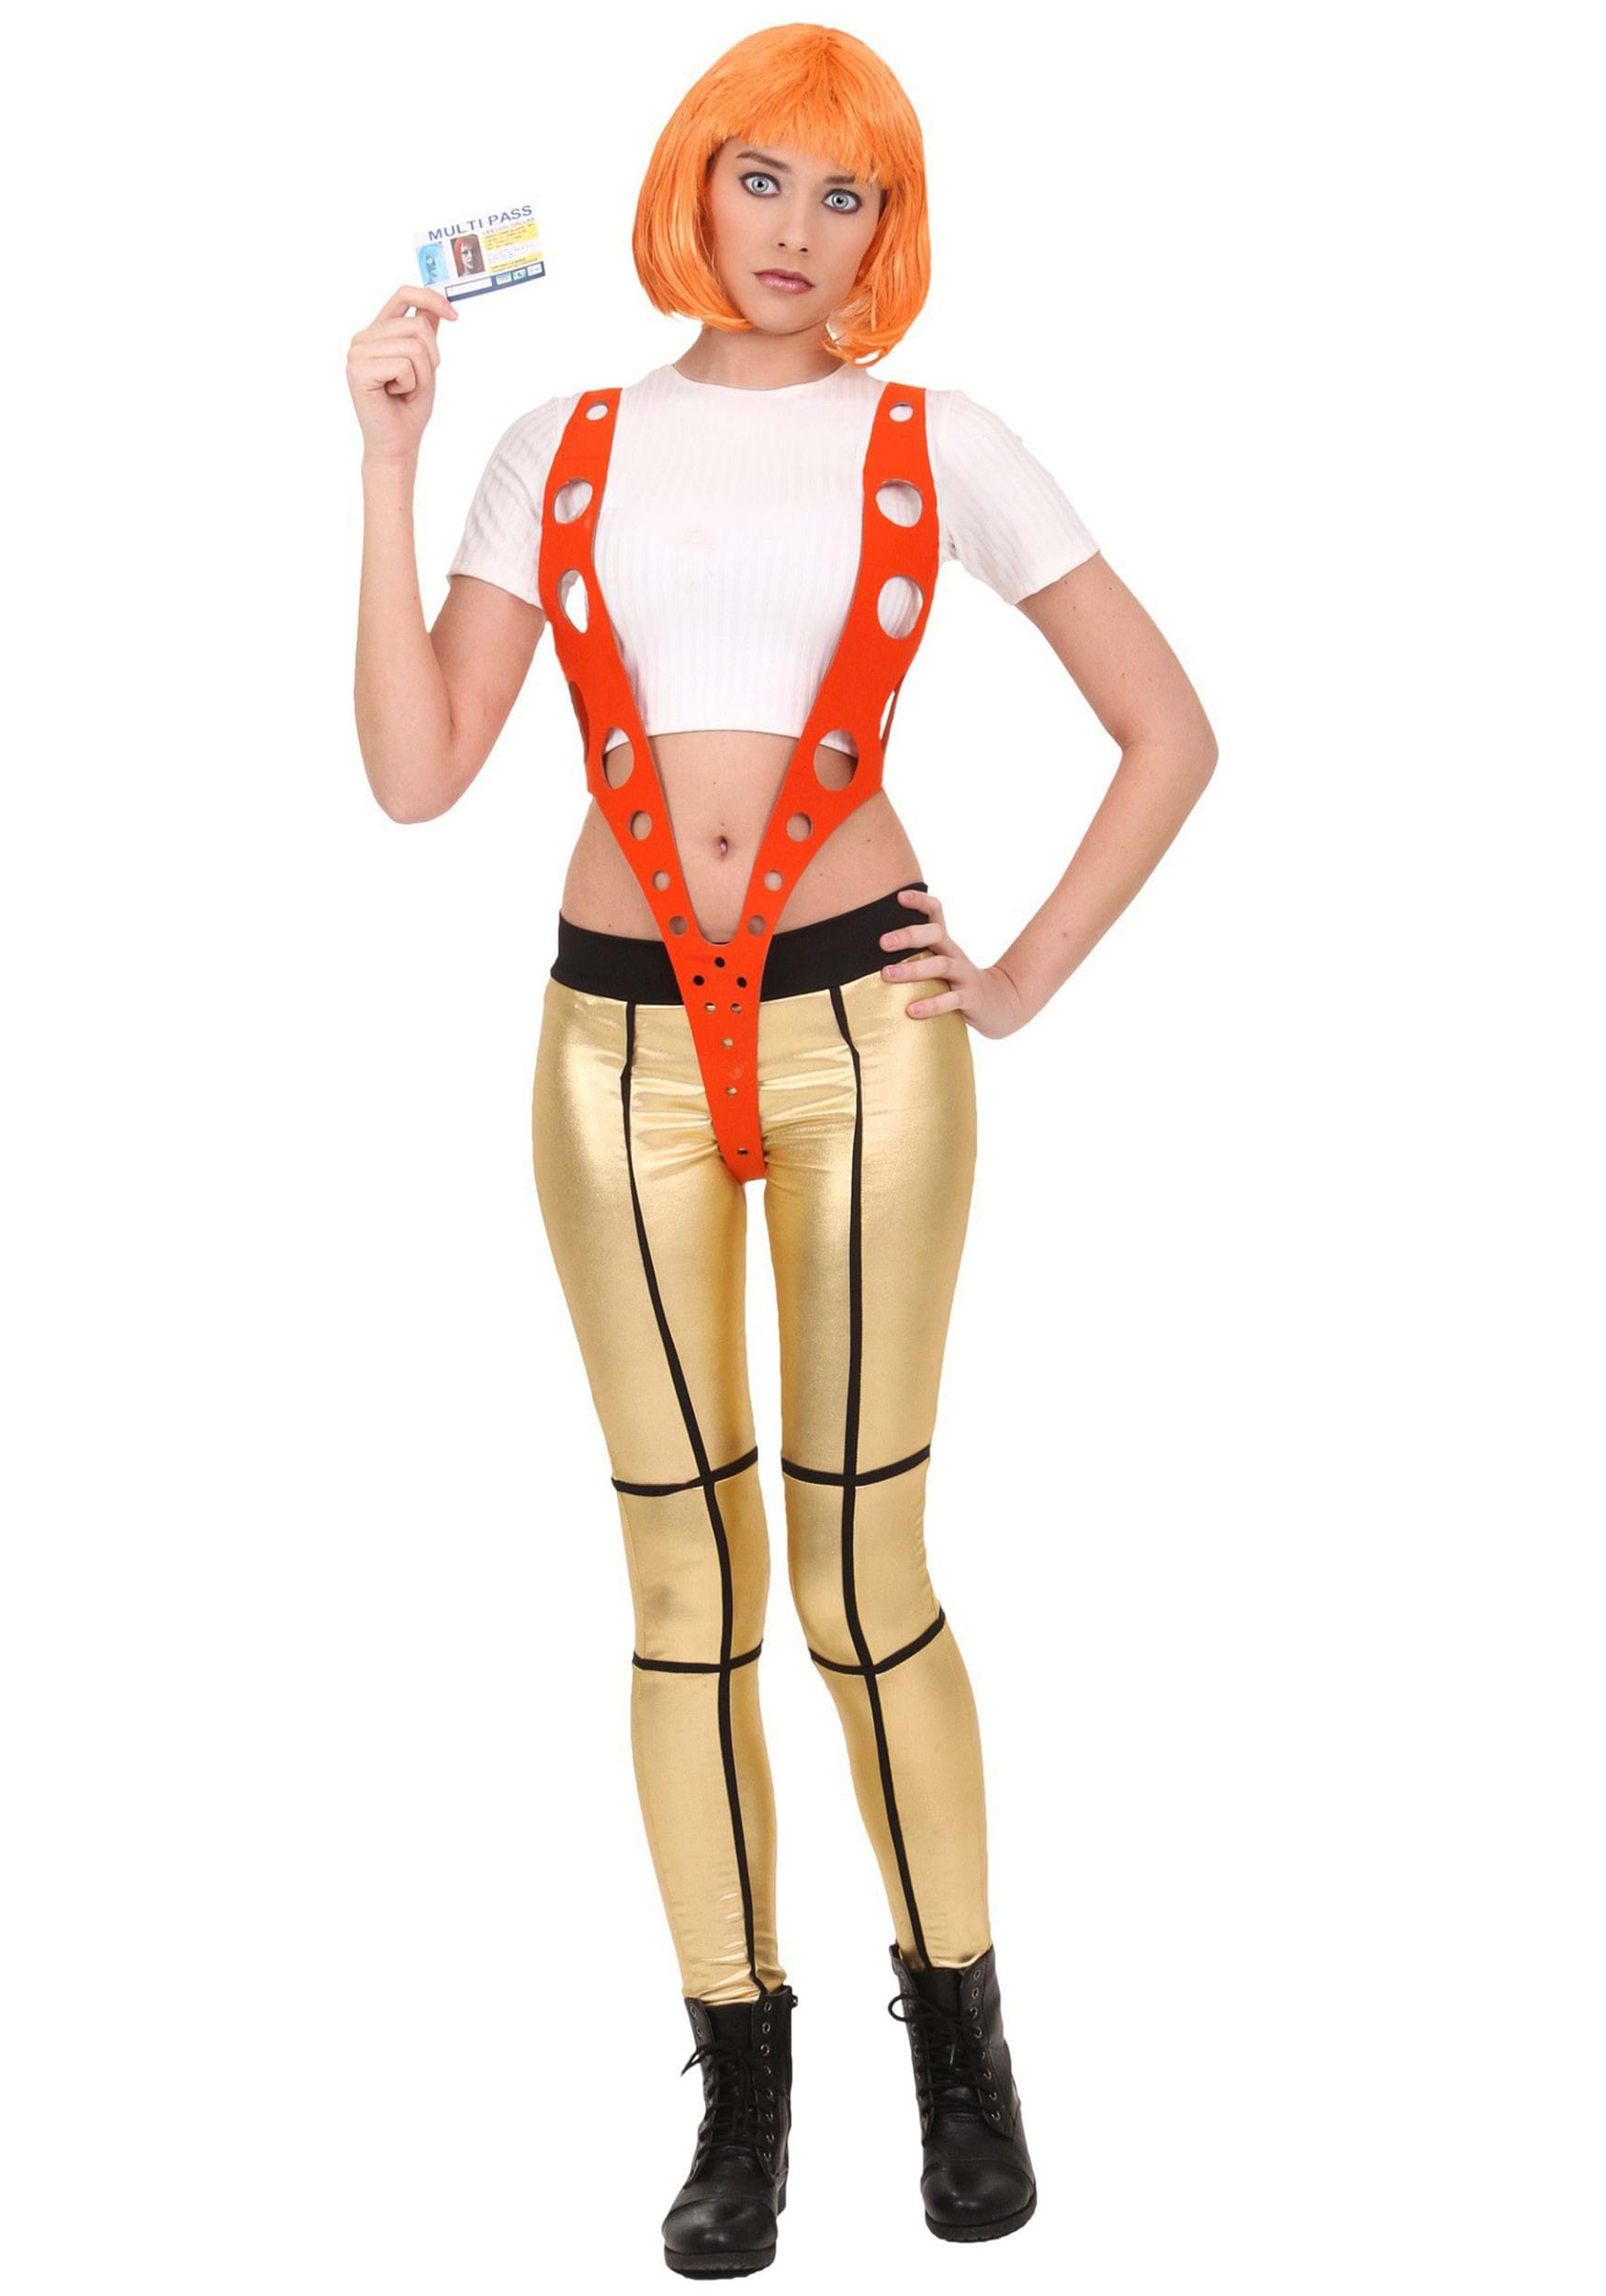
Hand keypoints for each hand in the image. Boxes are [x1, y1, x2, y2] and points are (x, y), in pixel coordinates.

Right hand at [346, 284, 457, 464]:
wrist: (398, 443)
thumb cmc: (409, 407)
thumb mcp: (425, 363)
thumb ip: (425, 331)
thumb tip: (437, 303)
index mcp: (377, 331)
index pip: (403, 294)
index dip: (431, 298)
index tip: (455, 316)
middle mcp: (363, 338)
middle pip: (417, 325)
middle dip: (431, 359)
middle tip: (416, 382)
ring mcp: (357, 353)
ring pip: (413, 346)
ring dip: (421, 375)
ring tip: (405, 390)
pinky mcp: (358, 370)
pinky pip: (403, 365)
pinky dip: (410, 385)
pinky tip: (395, 396)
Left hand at [878, 887, 1029, 1037]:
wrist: (999, 1003)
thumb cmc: (957, 982)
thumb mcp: (940, 963)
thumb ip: (916, 955)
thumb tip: (871, 954)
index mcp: (945, 943)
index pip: (935, 912)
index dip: (919, 901)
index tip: (899, 897)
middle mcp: (954, 954)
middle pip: (935, 935)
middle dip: (908, 936)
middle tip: (882, 942)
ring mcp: (964, 975)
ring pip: (940, 966)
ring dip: (912, 970)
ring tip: (887, 975)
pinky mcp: (970, 998)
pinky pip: (950, 999)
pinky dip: (931, 1005)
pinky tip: (912, 1010)